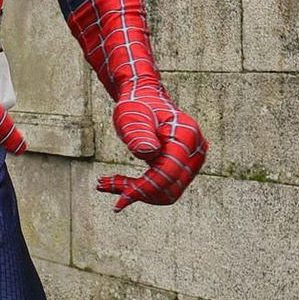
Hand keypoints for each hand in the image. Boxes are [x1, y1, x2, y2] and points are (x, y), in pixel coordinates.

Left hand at [97, 90, 207, 211]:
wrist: (144, 97)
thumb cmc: (137, 104)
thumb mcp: (132, 116)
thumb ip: (139, 133)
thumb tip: (149, 153)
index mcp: (186, 136)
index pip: (168, 174)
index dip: (144, 189)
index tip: (119, 201)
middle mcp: (196, 151)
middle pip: (169, 189)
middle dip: (138, 192)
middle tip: (102, 183)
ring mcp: (192, 160)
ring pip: (166, 193)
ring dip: (137, 193)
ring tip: (105, 182)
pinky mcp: (183, 167)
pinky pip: (163, 187)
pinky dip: (140, 188)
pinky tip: (115, 181)